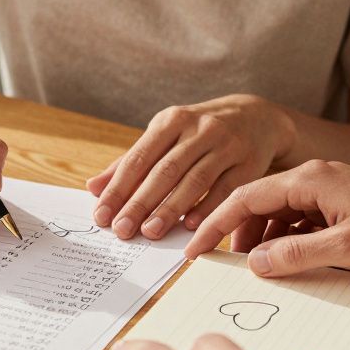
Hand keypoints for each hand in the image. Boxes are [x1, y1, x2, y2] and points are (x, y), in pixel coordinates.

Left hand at [87, 95, 294, 240]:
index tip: (102, 215)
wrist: (256, 117)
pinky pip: (225, 188)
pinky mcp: (249, 162)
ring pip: (194, 180)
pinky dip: (207, 208)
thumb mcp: (165, 136)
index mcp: (171, 121)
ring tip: (151, 232)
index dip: (119, 188)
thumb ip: (131, 162)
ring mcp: (226, 145)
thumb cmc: (199, 132)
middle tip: (123, 230)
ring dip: (171, 209)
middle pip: (165, 170)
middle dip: (141, 202)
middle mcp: (199, 129)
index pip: (139, 158)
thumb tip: (93, 188)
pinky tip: (190, 226)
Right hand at [184, 160, 349, 275]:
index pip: (246, 196)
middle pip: (258, 202)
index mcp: (311, 179)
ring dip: (262, 239)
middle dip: (235, 232)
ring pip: (279, 213)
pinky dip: (286, 240)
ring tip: (254, 266)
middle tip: (219, 261)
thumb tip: (255, 264)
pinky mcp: (342, 206)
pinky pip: (300, 220)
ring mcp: (329, 191)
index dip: (215, 222)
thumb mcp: (347, 248)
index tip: (195, 245)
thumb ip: (296, 256)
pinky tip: (286, 261)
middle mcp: (316, 179)